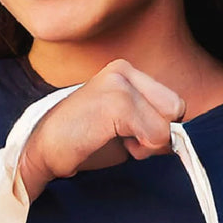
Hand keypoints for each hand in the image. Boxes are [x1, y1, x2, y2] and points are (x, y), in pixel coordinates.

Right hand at [18, 58, 185, 200]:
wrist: (41, 152)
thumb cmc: (81, 144)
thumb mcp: (123, 130)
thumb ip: (151, 126)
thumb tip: (181, 139)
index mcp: (125, 72)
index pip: (172, 103)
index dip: (158, 128)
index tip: (127, 137)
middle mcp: (124, 70)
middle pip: (177, 108)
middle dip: (156, 134)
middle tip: (121, 140)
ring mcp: (120, 83)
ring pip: (167, 124)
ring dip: (146, 145)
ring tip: (111, 140)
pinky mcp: (117, 102)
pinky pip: (155, 134)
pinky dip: (139, 149)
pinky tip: (107, 141)